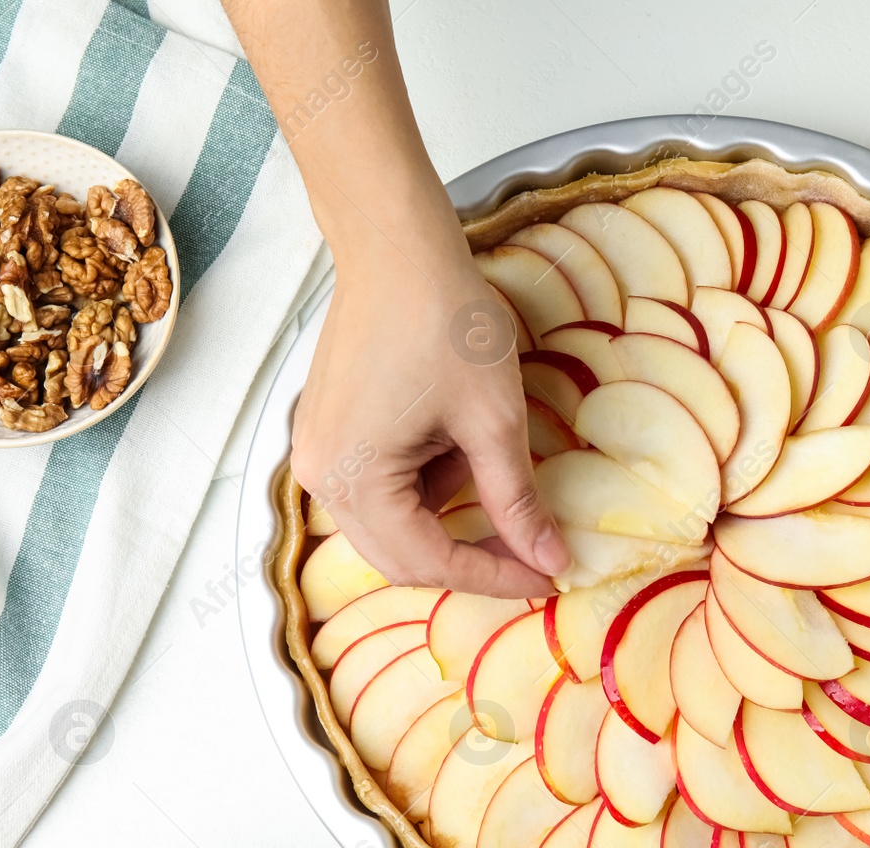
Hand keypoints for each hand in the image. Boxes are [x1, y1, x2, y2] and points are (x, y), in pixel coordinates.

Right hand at [290, 238, 567, 597]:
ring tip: (493, 468)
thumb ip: (517, 501)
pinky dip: (426, 484)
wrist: (397, 247)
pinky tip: (459, 445)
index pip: (430, 563)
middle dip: (471, 557)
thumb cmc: (444, 321)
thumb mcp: (494, 420)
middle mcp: (322, 478)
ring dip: (449, 514)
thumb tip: (550, 559)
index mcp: (355, 481)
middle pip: (401, 557)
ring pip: (392, 523)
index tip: (548, 579)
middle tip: (534, 553)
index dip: (495, 577)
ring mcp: (320, 453)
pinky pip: (380, 487)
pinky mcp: (330, 431)